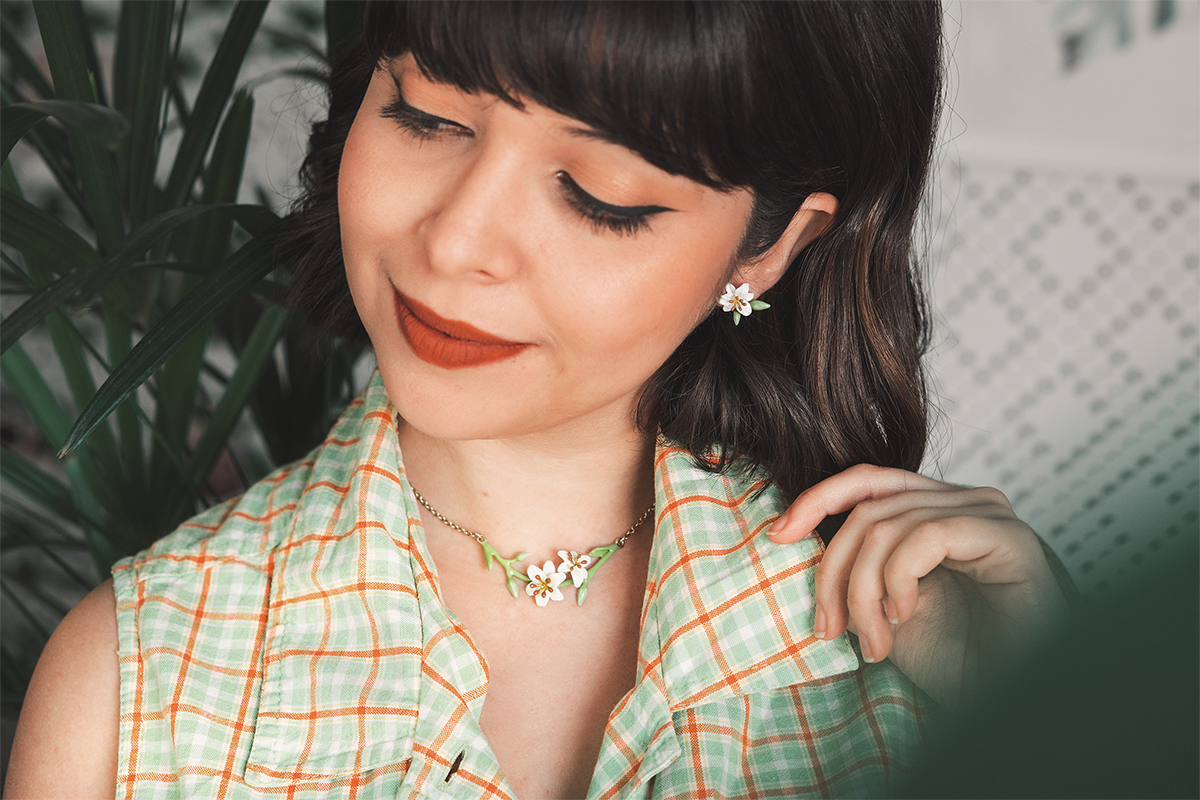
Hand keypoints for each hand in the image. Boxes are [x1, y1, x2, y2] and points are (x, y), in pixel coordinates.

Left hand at [768, 464, 1070, 706]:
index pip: (866, 480)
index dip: (817, 499)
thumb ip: (855, 564)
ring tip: (872, 643)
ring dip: (864, 593)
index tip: (777, 534)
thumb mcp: (883, 607)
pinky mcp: (1009, 536)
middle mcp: (965, 501)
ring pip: (888, 527)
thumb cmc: (956, 661)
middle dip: (833, 571)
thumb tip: (793, 531)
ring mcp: (989, 514)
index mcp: (936, 510)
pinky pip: (926, 537)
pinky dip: (899, 581)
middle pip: (867, 508)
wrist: (1005, 699)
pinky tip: (904, 618)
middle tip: (827, 627)